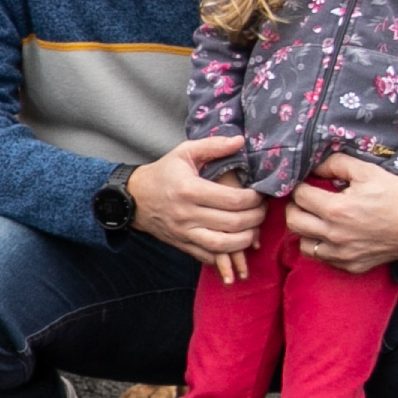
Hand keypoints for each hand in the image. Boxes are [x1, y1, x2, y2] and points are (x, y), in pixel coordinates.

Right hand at [127, 135, 264, 263]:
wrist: (134, 199)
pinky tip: (237, 244)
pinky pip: (210, 257)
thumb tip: (240, 141)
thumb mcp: (184, 153)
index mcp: (190, 189)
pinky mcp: (182, 245)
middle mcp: (187, 214)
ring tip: (254, 228)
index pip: (232, 200)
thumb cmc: (163, 173)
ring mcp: (184, 233)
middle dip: (256, 218)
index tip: (261, 194)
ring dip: (246, 239)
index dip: (254, 199)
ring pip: (223, 245)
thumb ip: (213, 146)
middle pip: (233, 223)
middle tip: (263, 210)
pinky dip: (228, 254)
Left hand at [282, 152, 397, 273]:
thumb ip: (336, 164)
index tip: (306, 183)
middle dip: (295, 206)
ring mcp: (342, 254)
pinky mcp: (350, 266)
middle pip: (293, 220)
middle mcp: (335, 235)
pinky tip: (331, 234)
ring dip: (305, 228)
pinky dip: (320, 245)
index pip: (299, 196)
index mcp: (337, 209)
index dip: (300, 185)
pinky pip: (321, 258)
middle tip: (306, 198)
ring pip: (302, 243)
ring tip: (317, 217)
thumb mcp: (368, 171)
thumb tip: (313, 165)